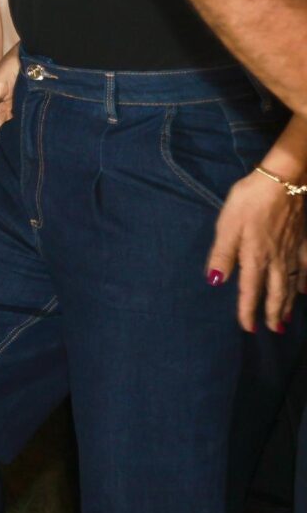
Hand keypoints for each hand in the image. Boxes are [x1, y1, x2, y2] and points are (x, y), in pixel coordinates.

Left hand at [210, 171, 300, 334]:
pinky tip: (306, 290)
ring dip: (288, 303)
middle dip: (273, 313)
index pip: (250, 291)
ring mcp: (293, 252)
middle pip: (276, 293)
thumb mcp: (227, 225)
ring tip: (286, 318)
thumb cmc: (250, 201)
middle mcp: (277, 260)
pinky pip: (306, 269)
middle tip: (273, 330)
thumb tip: (215, 282)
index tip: (247, 328)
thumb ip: (222, 254)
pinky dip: (306, 283)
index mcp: (255, 257)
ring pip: (292, 285)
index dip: (248, 311)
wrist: (284, 181)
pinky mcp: (303, 242)